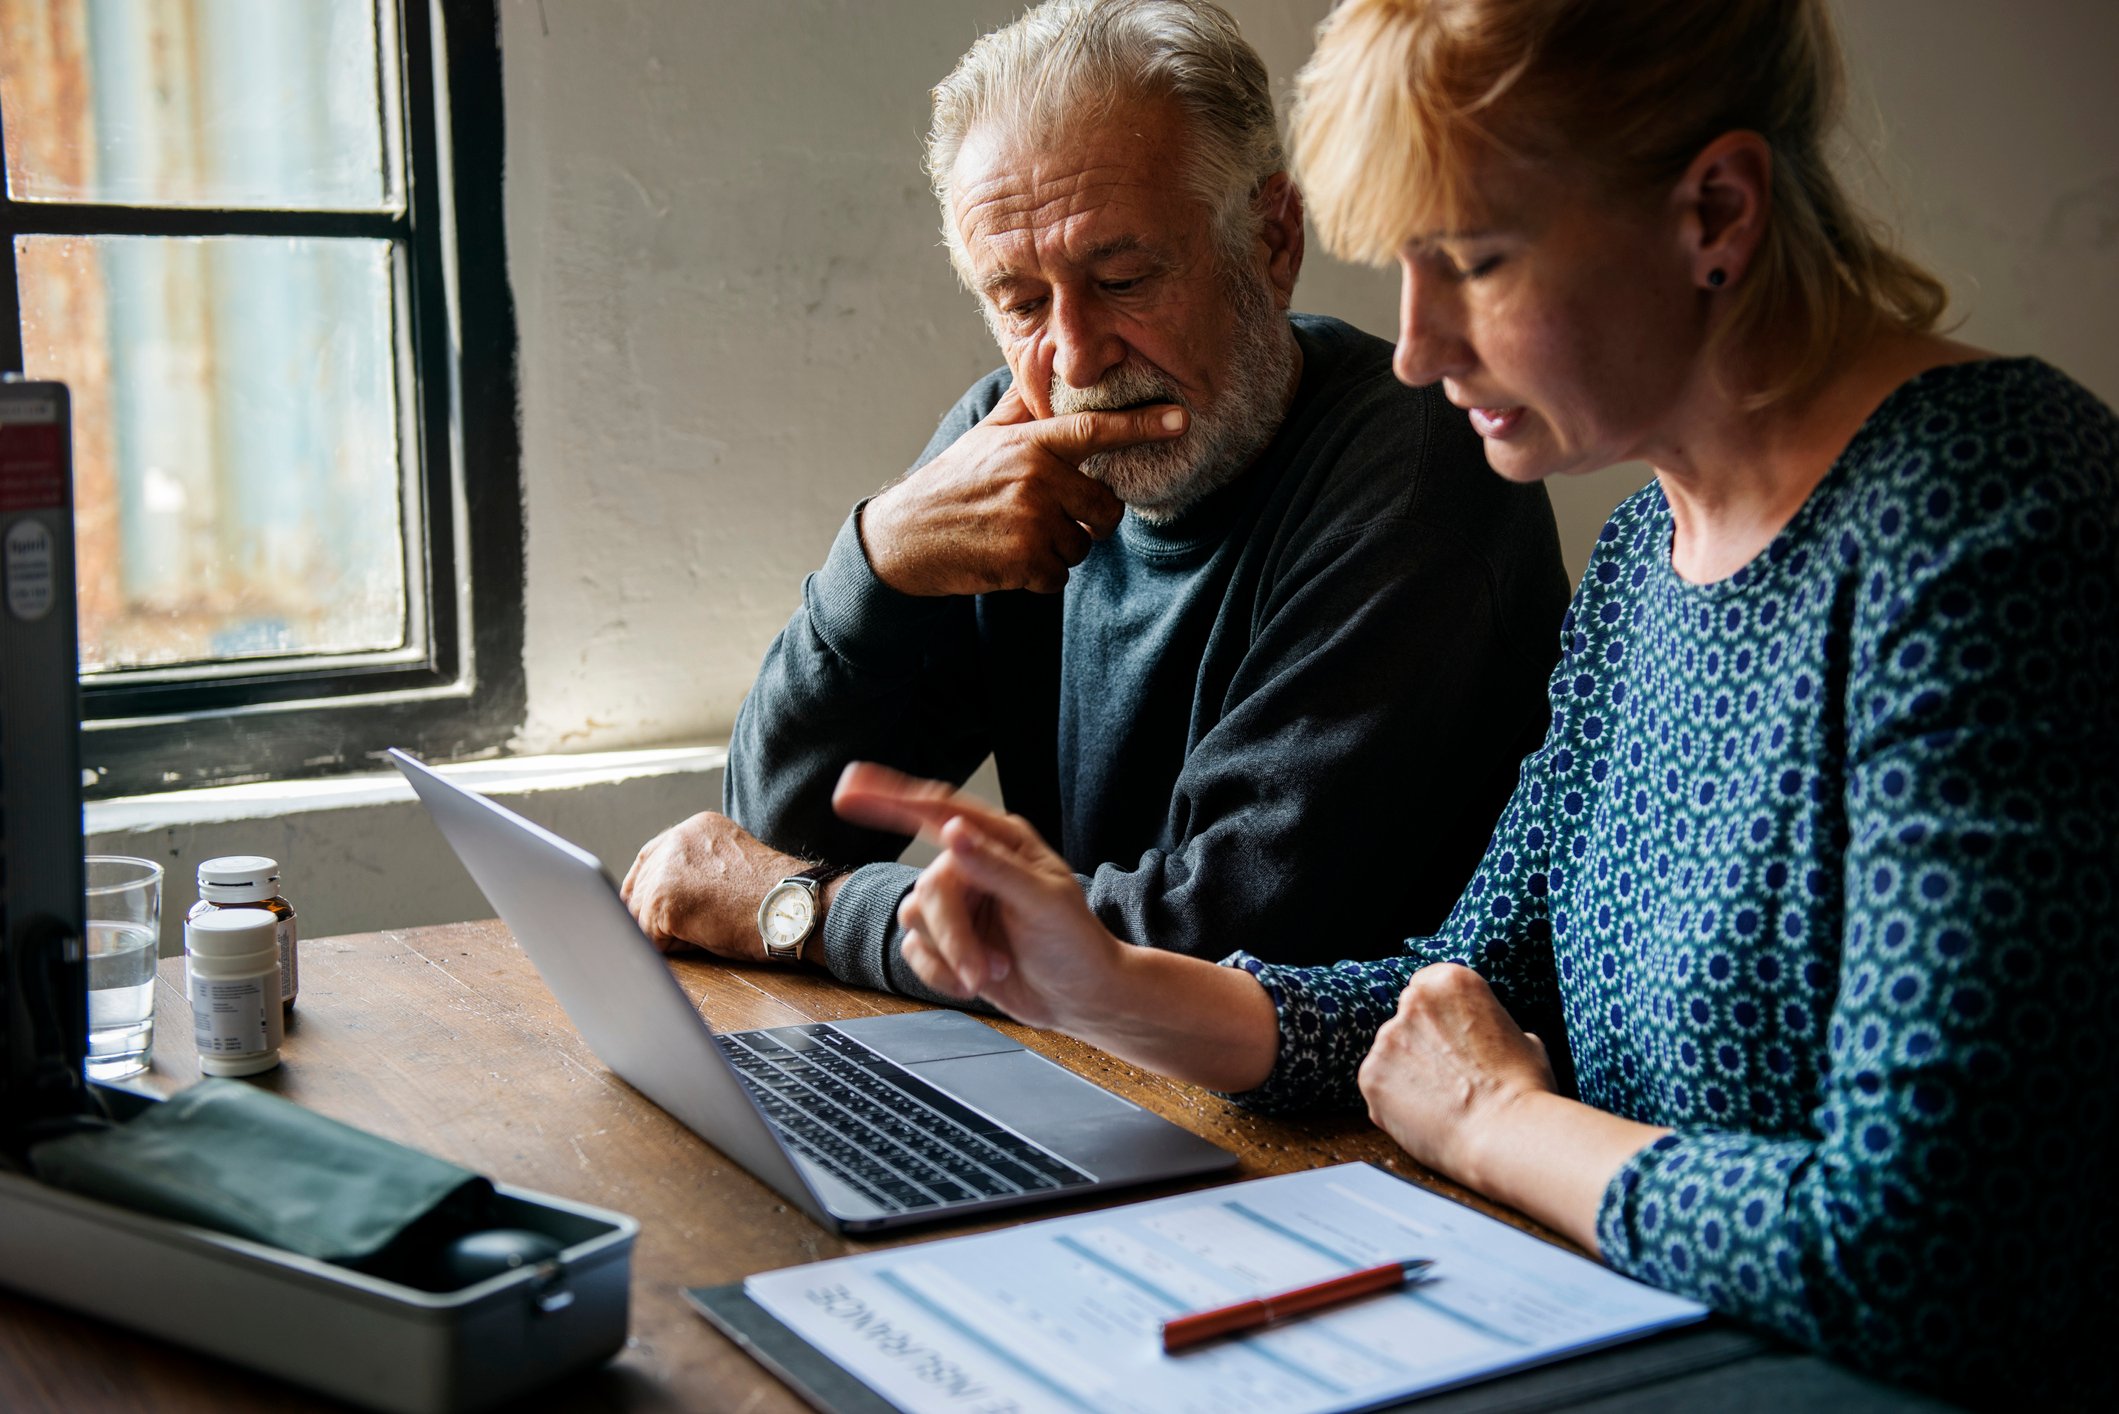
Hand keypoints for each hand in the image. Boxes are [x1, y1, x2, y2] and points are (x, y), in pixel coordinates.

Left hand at [619, 811, 807, 961]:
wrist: (793, 908)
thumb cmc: (774, 898)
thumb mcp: (732, 866)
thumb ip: (698, 868)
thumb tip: (664, 897)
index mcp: (696, 828)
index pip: (650, 857)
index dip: (645, 887)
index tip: (645, 909)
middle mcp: (677, 840)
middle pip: (639, 885)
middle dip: (651, 913)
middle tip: (681, 931)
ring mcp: (667, 868)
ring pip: (640, 912)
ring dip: (665, 931)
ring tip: (705, 929)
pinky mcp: (663, 899)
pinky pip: (648, 936)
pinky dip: (671, 946)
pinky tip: (703, 937)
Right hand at [831, 761, 1123, 1027]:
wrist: (1081, 998)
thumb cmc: (1074, 943)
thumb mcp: (1044, 902)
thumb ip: (996, 867)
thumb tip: (952, 832)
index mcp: (999, 840)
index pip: (939, 810)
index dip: (890, 795)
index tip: (848, 786)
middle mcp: (972, 865)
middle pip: (929, 887)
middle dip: (953, 936)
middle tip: (984, 970)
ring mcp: (957, 904)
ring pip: (917, 919)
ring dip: (951, 955)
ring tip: (991, 973)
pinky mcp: (945, 940)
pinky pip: (913, 950)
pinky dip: (940, 973)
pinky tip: (974, 984)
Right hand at [859, 385, 1186, 595]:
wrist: (905, 537)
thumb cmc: (952, 483)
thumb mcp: (985, 436)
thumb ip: (1023, 404)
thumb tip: (1043, 354)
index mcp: (1031, 444)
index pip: (1095, 430)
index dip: (1142, 426)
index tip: (1182, 419)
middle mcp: (1036, 478)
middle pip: (1104, 510)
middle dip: (1087, 521)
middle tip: (1046, 517)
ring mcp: (1031, 521)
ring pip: (1082, 547)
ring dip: (1057, 550)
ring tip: (1016, 535)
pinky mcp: (1024, 561)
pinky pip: (1060, 576)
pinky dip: (1040, 576)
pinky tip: (1008, 559)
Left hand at [1356, 964, 1558, 1186]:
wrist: (1503, 1133)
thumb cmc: (1523, 1090)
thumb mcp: (1523, 1041)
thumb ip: (1493, 1028)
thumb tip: (1489, 1039)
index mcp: (1452, 983)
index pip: (1428, 985)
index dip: (1438, 1016)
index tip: (1449, 1037)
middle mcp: (1414, 1001)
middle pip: (1407, 1019)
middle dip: (1421, 1043)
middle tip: (1447, 1075)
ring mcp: (1387, 1038)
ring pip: (1390, 1053)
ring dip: (1406, 1072)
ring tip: (1439, 1102)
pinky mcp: (1369, 1075)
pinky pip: (1379, 1085)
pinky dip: (1394, 1100)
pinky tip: (1423, 1115)